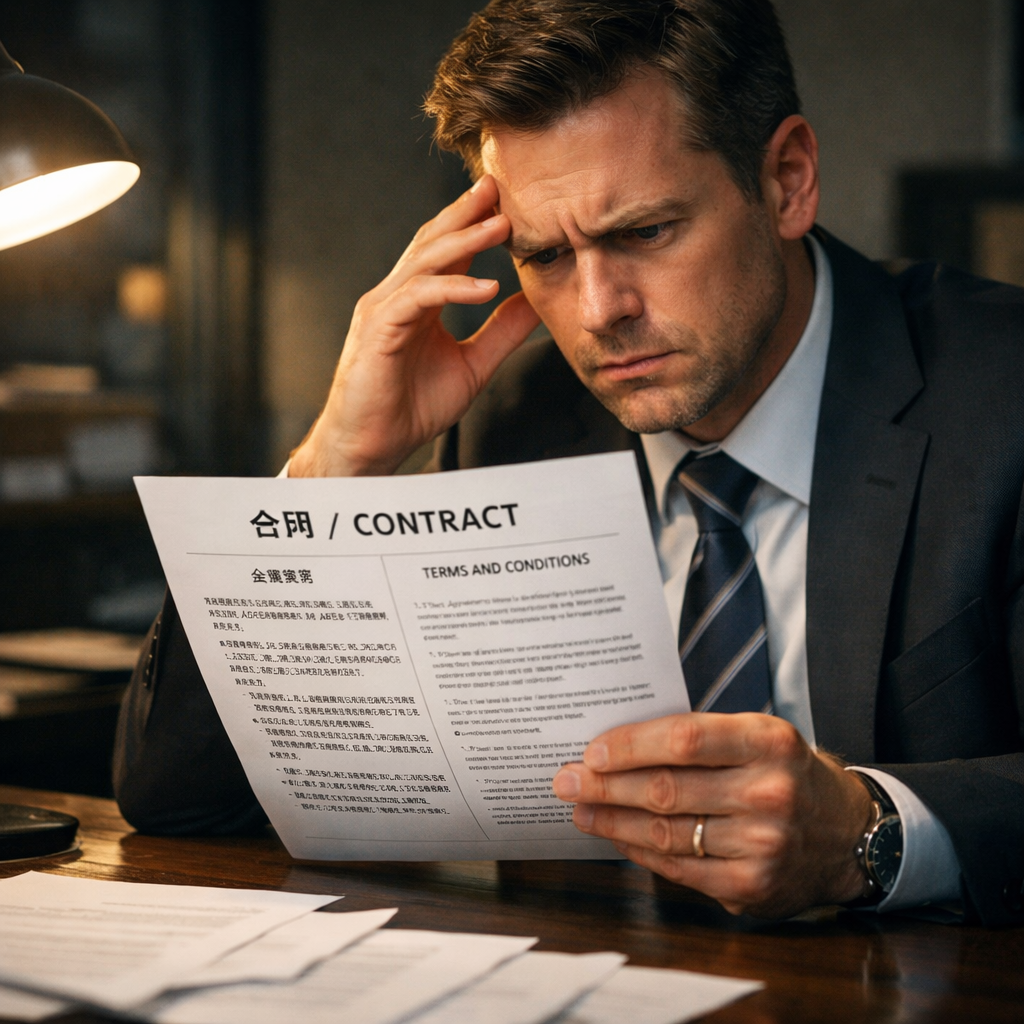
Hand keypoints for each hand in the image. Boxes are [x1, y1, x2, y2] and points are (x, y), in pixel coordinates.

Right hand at [289, 176, 539, 476]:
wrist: (372, 447)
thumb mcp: (473, 365)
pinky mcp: (379, 329)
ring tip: (503, 224)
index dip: (474, 223)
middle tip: (499, 186)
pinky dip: (454, 289)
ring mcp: (384, 309)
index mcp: (418, 302)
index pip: (447, 251)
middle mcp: (397, 296)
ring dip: (466, 240)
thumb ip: (501, 333)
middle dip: (466, 212)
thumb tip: (536, 303)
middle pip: (433, 241)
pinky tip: (487, 287)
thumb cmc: (411, 409)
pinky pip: (419, 297)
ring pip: (426, 261)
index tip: (508, 200)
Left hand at [552, 713, 874, 917]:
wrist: (845, 832)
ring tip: (581, 808)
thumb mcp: (757, 736)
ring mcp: (763, 844)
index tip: (591, 750)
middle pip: (666, 789)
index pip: (684, 739)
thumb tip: (616, 745)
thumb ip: (698, 738)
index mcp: (769, 741)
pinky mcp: (752, 885)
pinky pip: (678, 867)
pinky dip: (638, 851)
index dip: (630, 746)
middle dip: (604, 785)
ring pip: (665, 832)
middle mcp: (769, 792)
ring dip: (612, 820)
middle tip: (566, 780)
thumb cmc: (784, 773)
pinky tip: (616, 835)